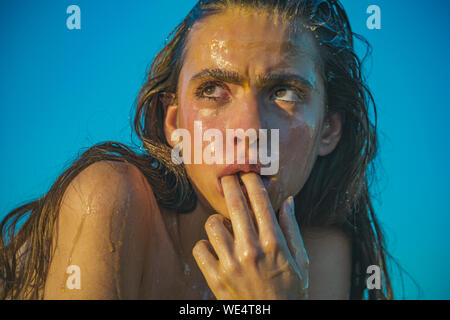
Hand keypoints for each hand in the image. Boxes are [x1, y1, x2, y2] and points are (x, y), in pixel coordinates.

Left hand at [192, 172, 309, 299]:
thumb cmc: (289, 291)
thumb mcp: (301, 262)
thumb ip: (292, 229)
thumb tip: (288, 201)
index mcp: (274, 243)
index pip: (260, 201)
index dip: (251, 181)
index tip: (247, 173)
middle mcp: (250, 250)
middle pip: (234, 204)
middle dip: (229, 185)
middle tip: (227, 178)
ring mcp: (230, 264)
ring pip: (213, 224)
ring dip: (218, 221)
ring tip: (226, 226)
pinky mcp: (215, 278)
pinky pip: (199, 248)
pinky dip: (205, 245)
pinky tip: (215, 248)